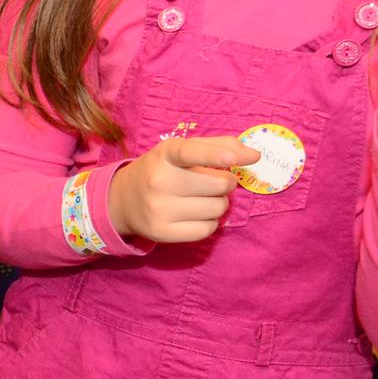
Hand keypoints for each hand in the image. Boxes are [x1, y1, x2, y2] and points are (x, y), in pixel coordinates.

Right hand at [108, 134, 258, 244]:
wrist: (123, 200)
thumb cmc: (163, 170)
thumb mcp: (183, 150)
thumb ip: (220, 146)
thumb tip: (254, 155)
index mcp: (165, 155)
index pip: (191, 152)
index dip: (215, 156)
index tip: (236, 160)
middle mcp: (159, 181)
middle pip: (219, 185)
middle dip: (225, 183)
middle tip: (214, 182)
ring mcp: (159, 209)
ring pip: (217, 208)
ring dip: (219, 203)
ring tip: (203, 198)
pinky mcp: (162, 232)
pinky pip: (207, 229)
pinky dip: (210, 222)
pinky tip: (196, 215)